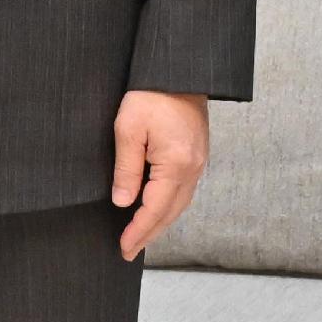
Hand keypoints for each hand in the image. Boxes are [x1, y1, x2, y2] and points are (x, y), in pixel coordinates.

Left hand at [110, 91, 208, 262]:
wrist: (178, 70)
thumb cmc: (151, 94)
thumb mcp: (128, 129)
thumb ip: (126, 169)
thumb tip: (122, 202)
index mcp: (176, 165)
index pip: (154, 210)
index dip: (138, 232)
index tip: (123, 248)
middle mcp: (193, 169)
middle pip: (170, 213)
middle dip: (149, 235)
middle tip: (128, 251)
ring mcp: (199, 163)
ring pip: (180, 204)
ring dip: (160, 223)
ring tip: (140, 236)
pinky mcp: (198, 155)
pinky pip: (184, 191)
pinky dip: (169, 207)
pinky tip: (157, 210)